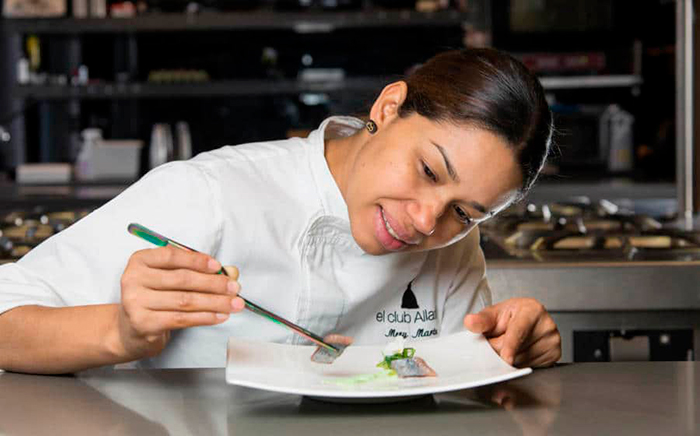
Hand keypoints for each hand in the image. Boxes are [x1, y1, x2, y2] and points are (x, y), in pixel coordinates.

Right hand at [115, 245, 243, 360]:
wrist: (130, 329)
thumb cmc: (154, 298)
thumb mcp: (169, 278)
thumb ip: (196, 271)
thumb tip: (230, 272)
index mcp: (140, 260)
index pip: (172, 256)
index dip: (197, 261)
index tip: (218, 267)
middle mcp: (134, 278)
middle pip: (182, 279)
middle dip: (214, 284)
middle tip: (234, 287)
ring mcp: (136, 301)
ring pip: (185, 300)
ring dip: (215, 302)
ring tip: (234, 304)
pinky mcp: (143, 322)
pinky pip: (181, 319)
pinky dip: (205, 317)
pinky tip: (220, 316)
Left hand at [463, 298, 560, 367]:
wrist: (525, 319)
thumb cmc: (509, 316)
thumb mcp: (494, 314)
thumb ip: (481, 320)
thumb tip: (469, 322)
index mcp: (532, 310)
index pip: (519, 331)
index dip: (511, 345)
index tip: (506, 358)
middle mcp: (547, 326)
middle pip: (518, 351)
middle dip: (500, 351)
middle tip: (496, 342)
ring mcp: (553, 342)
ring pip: (523, 362)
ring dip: (510, 360)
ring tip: (509, 345)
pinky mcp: (555, 356)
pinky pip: (531, 367)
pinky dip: (520, 364)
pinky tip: (519, 352)